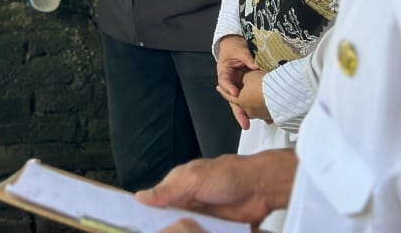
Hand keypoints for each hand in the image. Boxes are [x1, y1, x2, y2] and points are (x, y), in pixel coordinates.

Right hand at [136, 150, 296, 229]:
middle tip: (167, 230)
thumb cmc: (228, 174)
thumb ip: (168, 189)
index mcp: (176, 187)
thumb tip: (142, 197)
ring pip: (186, 230)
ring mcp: (202, 219)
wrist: (260, 188)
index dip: (146, 214)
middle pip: (168, 222)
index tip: (140, 225)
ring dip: (185, 232)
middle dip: (167, 227)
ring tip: (192, 229)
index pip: (154, 204)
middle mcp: (187, 204)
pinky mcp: (216, 230)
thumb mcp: (193, 179)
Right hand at [215, 35, 258, 129]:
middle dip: (239, 112)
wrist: (237, 45)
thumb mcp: (240, 50)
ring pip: (243, 102)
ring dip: (247, 113)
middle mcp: (231, 83)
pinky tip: (264, 116)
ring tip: (251, 125)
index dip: (229, 88)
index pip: (225, 82)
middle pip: (233, 99)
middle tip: (244, 123)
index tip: (235, 93)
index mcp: (225, 73)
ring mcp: (240, 87)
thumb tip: (255, 65)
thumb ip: (247, 57)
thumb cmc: (235, 47)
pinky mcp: (248, 89)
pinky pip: (251, 98)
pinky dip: (257, 107)